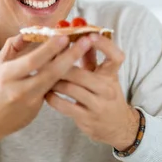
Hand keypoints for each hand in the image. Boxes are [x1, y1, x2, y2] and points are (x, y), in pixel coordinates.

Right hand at [0, 34, 92, 144]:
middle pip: (51, 72)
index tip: (64, 36)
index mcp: (7, 75)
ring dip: (71, 67)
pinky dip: (62, 79)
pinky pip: (52, 91)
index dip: (50, 48)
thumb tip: (30, 32)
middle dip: (71, 55)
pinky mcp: (36, 110)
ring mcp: (30, 102)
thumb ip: (13, 47)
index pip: (33, 60)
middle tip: (86, 42)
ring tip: (85, 53)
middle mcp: (20, 90)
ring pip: (56, 82)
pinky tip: (75, 68)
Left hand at [45, 34, 138, 150]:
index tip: (89, 35)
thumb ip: (91, 57)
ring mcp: (97, 105)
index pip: (115, 56)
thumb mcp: (103, 75)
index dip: (104, 44)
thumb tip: (77, 35)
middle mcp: (107, 89)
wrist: (118, 126)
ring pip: (69, 88)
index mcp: (112, 75)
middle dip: (60, 64)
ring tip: (42, 75)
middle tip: (45, 57)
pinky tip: (46, 92)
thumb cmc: (106, 95)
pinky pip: (64, 105)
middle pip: (80, 72)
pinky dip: (52, 97)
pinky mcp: (86, 118)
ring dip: (53, 81)